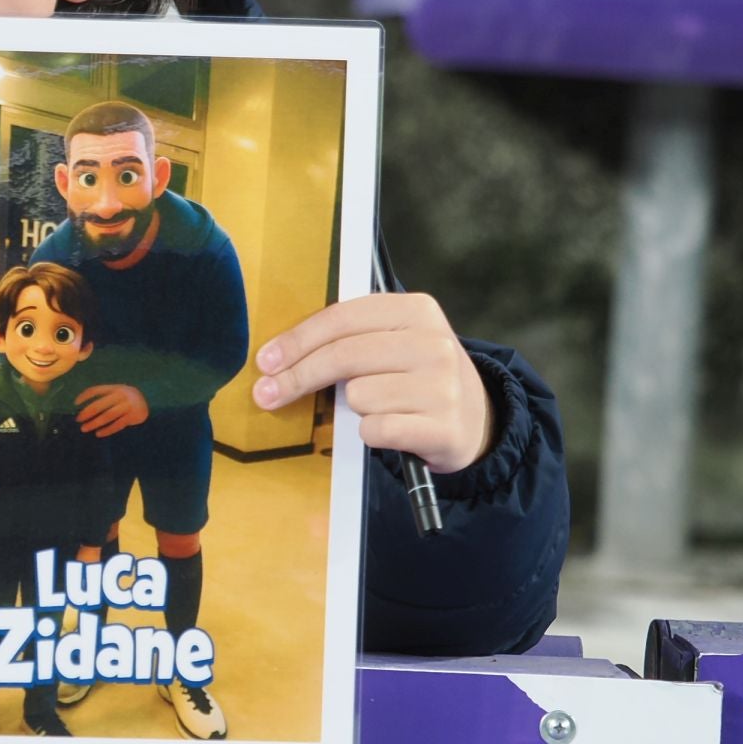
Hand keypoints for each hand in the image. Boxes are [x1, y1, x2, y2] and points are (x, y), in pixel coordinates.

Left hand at [75, 384, 149, 436]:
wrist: (151, 402)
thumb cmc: (128, 399)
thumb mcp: (118, 392)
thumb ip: (105, 396)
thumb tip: (84, 408)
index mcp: (114, 388)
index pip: (96, 390)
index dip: (84, 396)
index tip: (75, 403)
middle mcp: (121, 395)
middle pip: (100, 404)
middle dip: (87, 412)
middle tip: (78, 420)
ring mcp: (127, 406)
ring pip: (107, 416)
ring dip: (94, 423)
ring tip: (85, 428)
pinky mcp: (133, 417)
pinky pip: (117, 425)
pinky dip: (107, 430)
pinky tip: (98, 434)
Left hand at [253, 294, 491, 474]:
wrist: (477, 420)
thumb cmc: (415, 376)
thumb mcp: (393, 340)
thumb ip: (347, 336)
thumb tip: (276, 356)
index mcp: (417, 310)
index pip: (341, 319)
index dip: (297, 340)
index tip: (265, 361)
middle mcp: (434, 343)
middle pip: (342, 356)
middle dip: (297, 377)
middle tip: (268, 394)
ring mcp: (443, 386)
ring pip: (359, 396)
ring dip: (355, 408)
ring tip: (380, 407)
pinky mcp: (443, 427)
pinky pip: (376, 429)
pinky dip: (372, 433)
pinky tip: (391, 428)